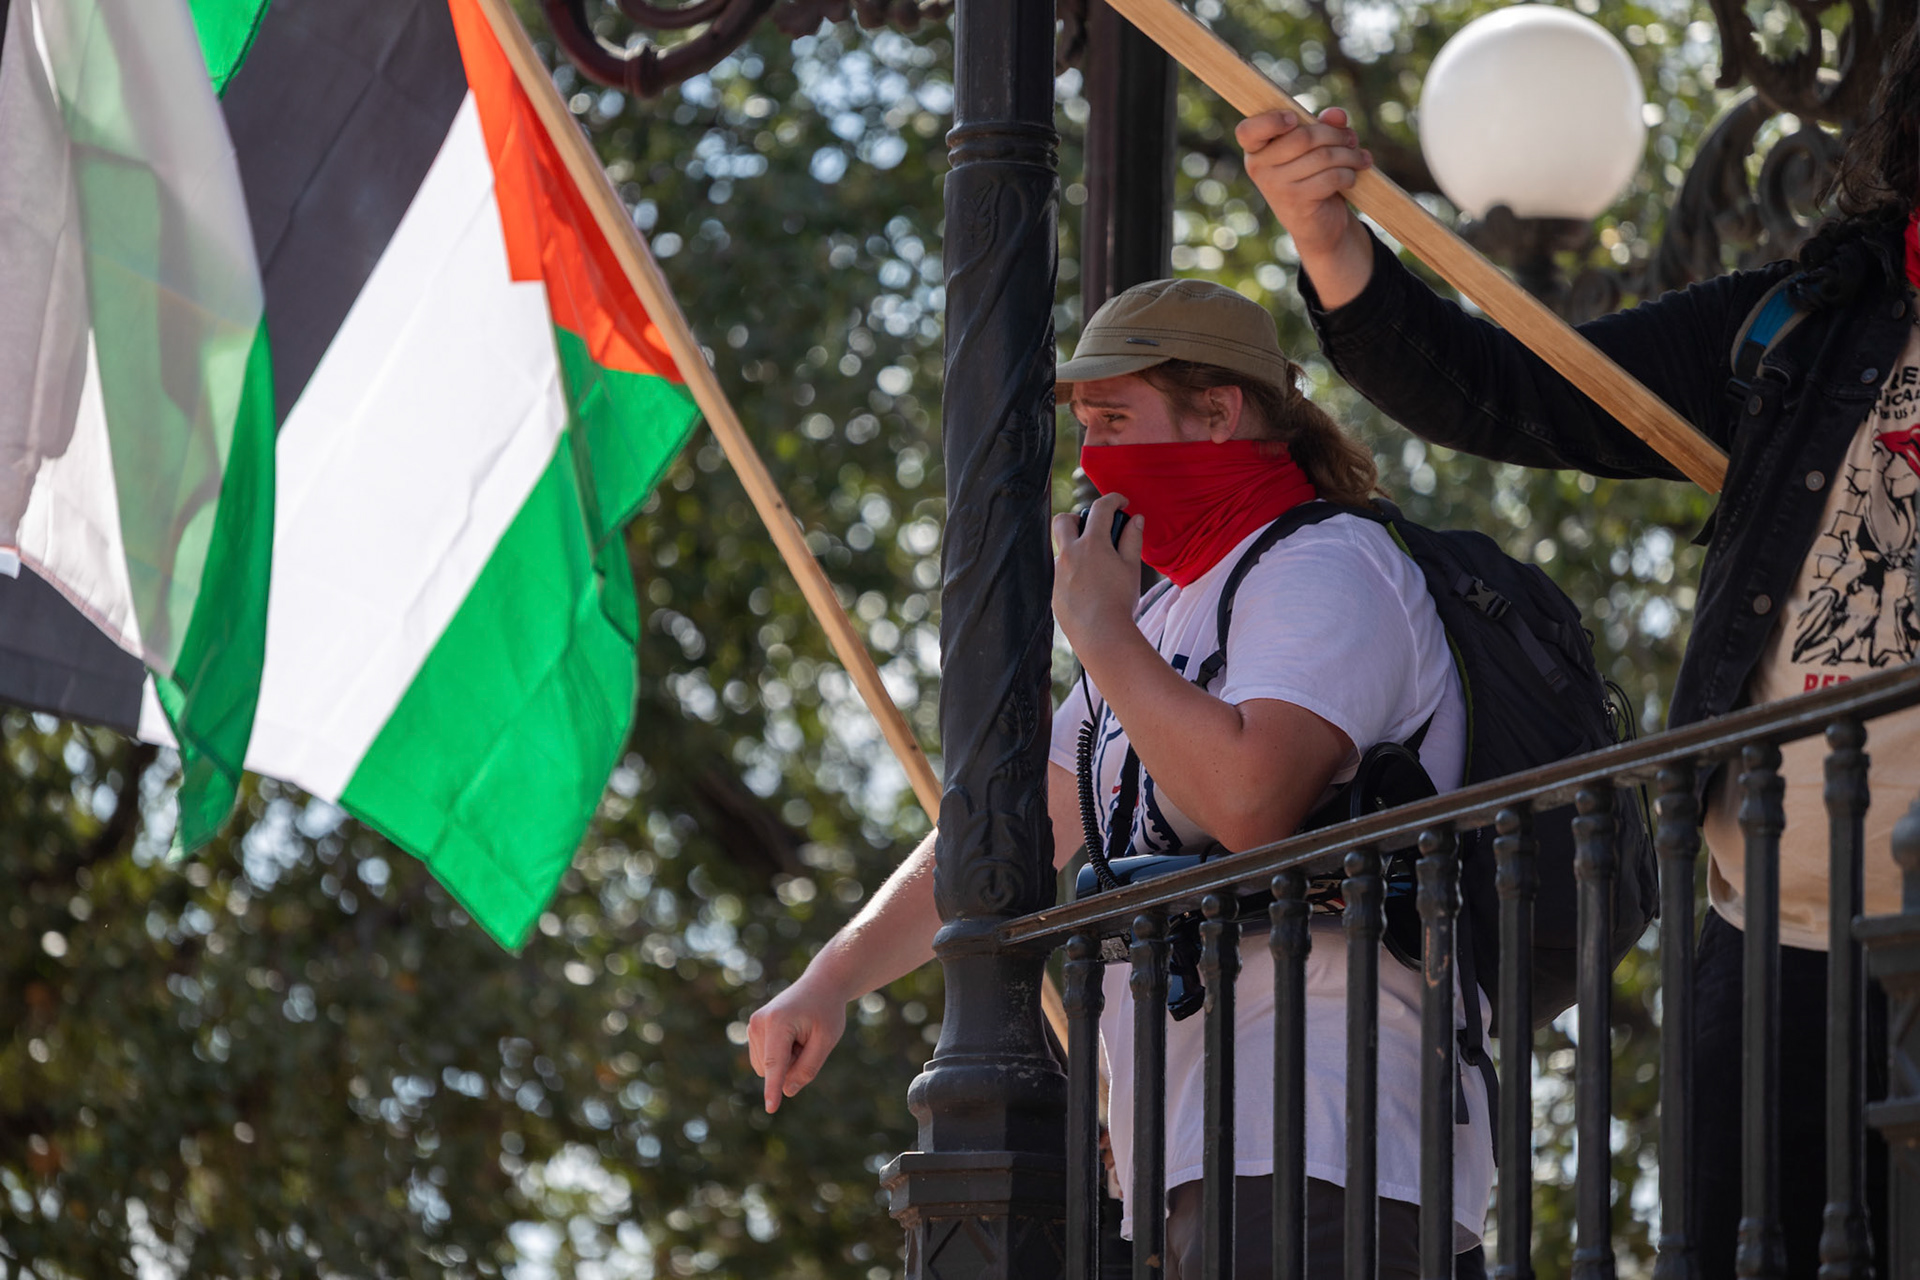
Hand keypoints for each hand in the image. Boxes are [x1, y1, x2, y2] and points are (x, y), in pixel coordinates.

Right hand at [747, 973, 848, 1113]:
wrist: (820, 984)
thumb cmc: (826, 1011)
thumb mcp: (826, 1040)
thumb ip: (808, 1068)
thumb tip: (787, 1091)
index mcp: (778, 1022)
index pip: (776, 1063)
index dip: (774, 1089)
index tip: (771, 1109)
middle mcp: (759, 1023)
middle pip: (773, 1069)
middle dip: (791, 1065)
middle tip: (808, 1039)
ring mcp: (753, 1025)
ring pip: (767, 1067)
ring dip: (786, 1060)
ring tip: (800, 1035)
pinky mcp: (753, 1029)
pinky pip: (764, 1060)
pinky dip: (780, 1056)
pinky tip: (791, 1036)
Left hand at [1050, 491, 1143, 653]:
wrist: (1101, 635)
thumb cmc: (1120, 601)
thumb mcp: (1131, 568)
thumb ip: (1132, 539)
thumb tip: (1135, 519)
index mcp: (1091, 544)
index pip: (1100, 508)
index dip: (1113, 500)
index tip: (1122, 503)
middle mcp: (1069, 554)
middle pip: (1063, 520)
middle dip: (1078, 518)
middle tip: (1096, 530)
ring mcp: (1058, 574)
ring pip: (1062, 551)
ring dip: (1077, 550)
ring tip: (1098, 567)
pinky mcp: (1054, 592)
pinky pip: (1061, 575)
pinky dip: (1075, 574)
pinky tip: (1091, 590)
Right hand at [1236, 107, 1374, 307]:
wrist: (1316, 225)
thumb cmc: (1312, 176)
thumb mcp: (1315, 147)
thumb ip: (1323, 125)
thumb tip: (1336, 115)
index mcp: (1256, 149)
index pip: (1247, 131)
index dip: (1271, 120)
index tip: (1295, 119)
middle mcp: (1259, 168)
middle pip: (1303, 137)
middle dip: (1335, 135)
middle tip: (1351, 139)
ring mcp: (1275, 187)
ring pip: (1322, 156)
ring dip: (1349, 155)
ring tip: (1360, 159)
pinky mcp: (1295, 202)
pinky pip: (1330, 177)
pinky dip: (1347, 175)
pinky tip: (1350, 177)